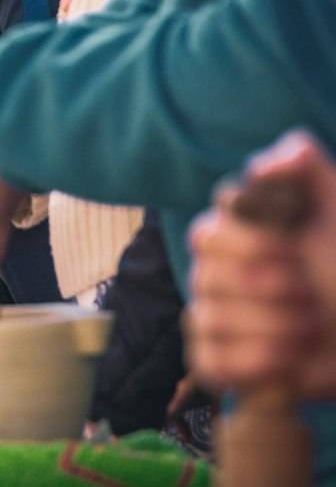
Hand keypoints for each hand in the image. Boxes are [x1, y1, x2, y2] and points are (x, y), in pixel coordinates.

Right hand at [188, 131, 335, 397]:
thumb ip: (309, 174)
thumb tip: (280, 156)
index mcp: (238, 231)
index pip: (214, 225)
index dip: (255, 239)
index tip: (297, 244)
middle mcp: (216, 271)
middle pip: (206, 273)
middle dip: (265, 286)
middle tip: (309, 291)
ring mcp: (212, 315)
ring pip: (210, 318)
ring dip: (272, 326)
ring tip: (312, 328)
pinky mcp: (216, 360)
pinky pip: (211, 362)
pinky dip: (255, 362)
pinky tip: (291, 359)